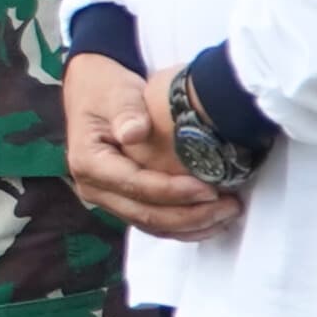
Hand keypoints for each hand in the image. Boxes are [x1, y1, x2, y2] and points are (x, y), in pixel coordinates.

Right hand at [67, 52, 241, 240]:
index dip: (174, 192)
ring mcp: (107, 198)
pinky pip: (154, 222)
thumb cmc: (106, 90)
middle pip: (146, 214)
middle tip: (228, 206)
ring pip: (152, 225)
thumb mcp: (116, 94)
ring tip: (227, 213)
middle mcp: (93, 188)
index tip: (209, 189)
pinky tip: (211, 219)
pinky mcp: (123, 201)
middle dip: (191, 215)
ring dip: (192, 225)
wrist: (92, 92)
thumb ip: (126, 112)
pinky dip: (184, 225)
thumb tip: (133, 133)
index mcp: (88, 163)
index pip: (136, 186)